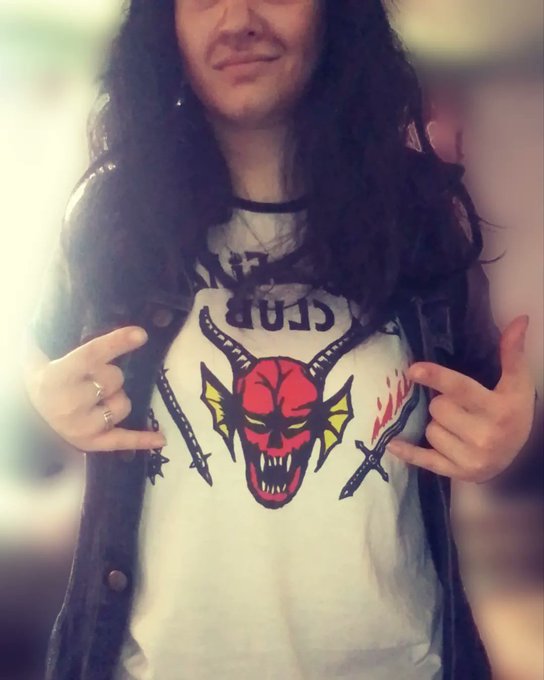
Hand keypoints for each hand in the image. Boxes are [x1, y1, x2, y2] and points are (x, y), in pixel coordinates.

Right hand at [23, 327, 166, 452]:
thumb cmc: (45, 376)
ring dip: (117, 398)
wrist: (30, 412)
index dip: (117, 343)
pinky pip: (122, 440)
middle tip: (93, 377)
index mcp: (57, 375)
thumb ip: (68, 335)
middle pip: (114, 379)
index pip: (92, 355)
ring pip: (123, 404)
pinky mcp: (90, 443)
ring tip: (97, 399)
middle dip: (111, 374)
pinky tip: (161, 439)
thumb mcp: (44, 352)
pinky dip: (142, 439)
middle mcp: (69, 402)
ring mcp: (80, 426)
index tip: (141, 334)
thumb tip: (98, 316)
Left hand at [387, 316, 534, 481]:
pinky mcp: (458, 473)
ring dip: (439, 425)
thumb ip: (512, 352)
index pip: (461, 389)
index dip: (436, 377)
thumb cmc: (514, 411)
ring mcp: (471, 458)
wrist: (518, 453)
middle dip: (444, 403)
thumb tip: (519, 320)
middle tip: (461, 407)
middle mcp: (485, 436)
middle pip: (438, 408)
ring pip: (431, 430)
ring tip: (459, 427)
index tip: (413, 369)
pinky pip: (425, 460)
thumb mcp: (518, 382)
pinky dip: (409, 453)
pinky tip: (393, 445)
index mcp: (499, 410)